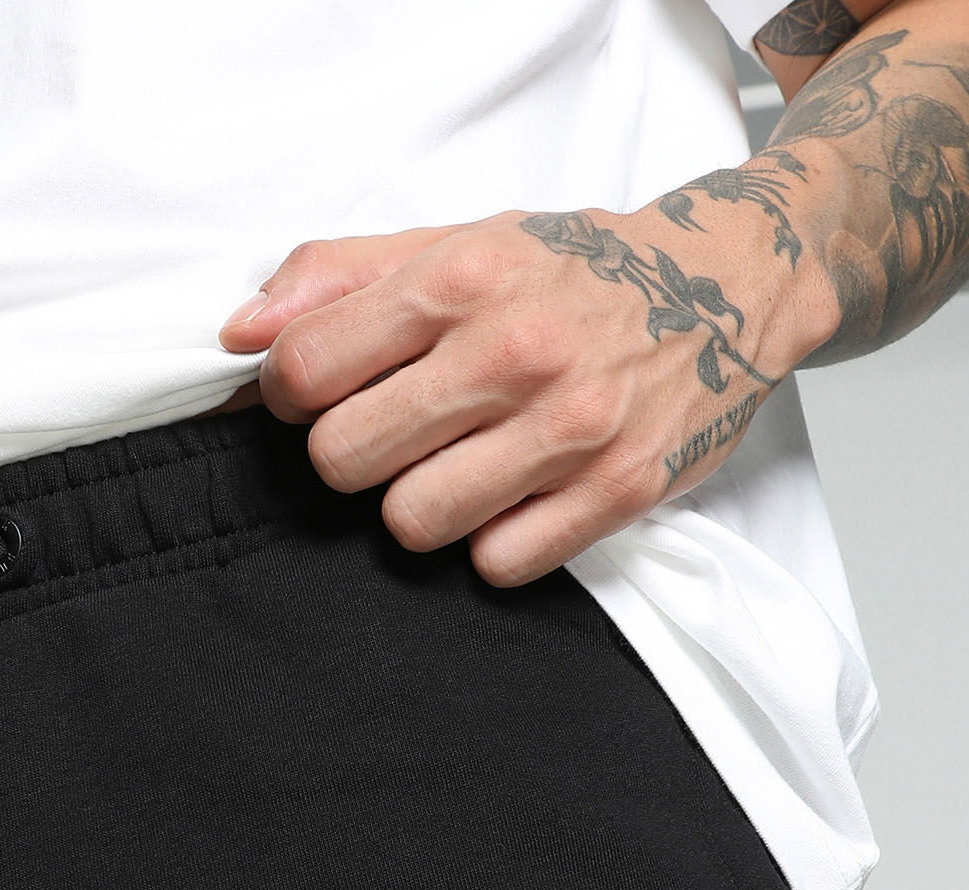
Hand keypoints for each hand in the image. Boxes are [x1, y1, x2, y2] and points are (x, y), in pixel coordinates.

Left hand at [218, 205, 816, 586]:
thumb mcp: (458, 242)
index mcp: (461, 278)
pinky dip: (494, 543)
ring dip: (421, 506)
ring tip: (458, 468)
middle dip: (354, 457)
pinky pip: (498, 563)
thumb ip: (339, 277)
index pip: (304, 370)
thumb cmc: (575, 271)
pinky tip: (514, 498)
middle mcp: (516, 350)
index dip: (291, 395)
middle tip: (394, 438)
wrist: (732, 285)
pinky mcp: (618, 491)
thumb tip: (240, 331)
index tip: (320, 395)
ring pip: (414, 524)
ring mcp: (571, 427)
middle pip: (344, 461)